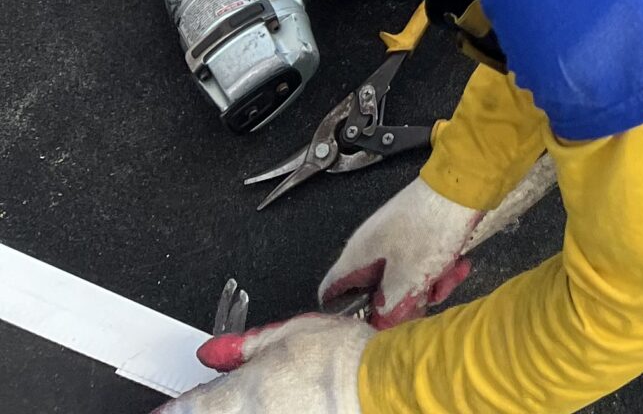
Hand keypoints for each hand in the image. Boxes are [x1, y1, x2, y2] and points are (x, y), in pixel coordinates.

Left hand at [157, 314, 367, 409]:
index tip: (166, 411)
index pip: (190, 407)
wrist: (378, 387)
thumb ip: (246, 347)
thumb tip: (213, 351)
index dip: (173, 410)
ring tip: (258, 400)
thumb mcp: (289, 335)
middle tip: (207, 402)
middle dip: (206, 408)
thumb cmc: (341, 358)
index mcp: (241, 394)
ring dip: (235, 410)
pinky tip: (282, 406)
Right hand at [319, 156, 556, 325]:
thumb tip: (380, 323)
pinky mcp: (418, 235)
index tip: (367, 328)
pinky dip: (440, 269)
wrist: (464, 186)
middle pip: (375, 292)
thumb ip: (389, 308)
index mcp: (357, 256)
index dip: (343, 314)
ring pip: (404, 280)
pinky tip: (459, 265)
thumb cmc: (429, 231)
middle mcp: (371, 248)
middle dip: (403, 303)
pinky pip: (422, 263)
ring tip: (449, 277)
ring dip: (429, 286)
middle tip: (425, 302)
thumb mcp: (409, 278)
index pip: (331, 291)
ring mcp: (396, 240)